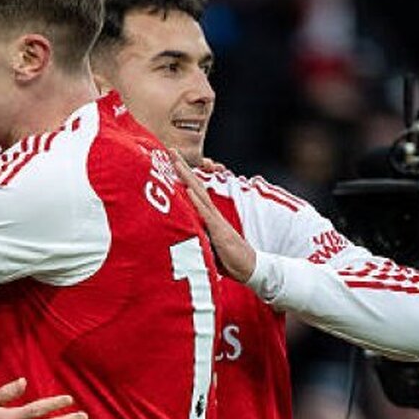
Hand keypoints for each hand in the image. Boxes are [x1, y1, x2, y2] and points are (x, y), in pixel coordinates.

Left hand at [173, 151, 255, 281]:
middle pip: (195, 185)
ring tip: (176, 163)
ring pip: (199, 194)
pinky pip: (206, 214)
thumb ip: (196, 235)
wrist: (249, 268)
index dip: (183, 176)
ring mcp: (215, 220)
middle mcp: (211, 213)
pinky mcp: (219, 231)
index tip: (171, 162)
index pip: (193, 191)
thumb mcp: (207, 244)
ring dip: (187, 178)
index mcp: (208, 215)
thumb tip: (180, 234)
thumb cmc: (228, 258)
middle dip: (182, 168)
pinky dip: (196, 201)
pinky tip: (188, 190)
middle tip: (169, 150)